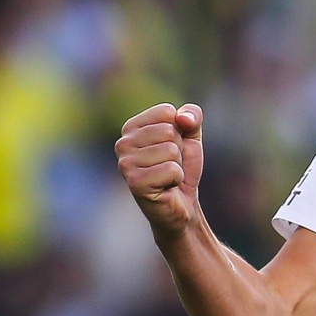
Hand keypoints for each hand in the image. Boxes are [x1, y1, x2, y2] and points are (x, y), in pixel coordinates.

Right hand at [116, 103, 204, 238]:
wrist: (181, 203)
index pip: (166, 112)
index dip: (180, 131)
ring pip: (171, 150)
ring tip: (167, 177)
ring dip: (177, 166)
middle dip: (179, 150)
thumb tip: (183, 118)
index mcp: (131, 127)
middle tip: (170, 165)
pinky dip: (176, 179)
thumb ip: (192, 115)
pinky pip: (171, 169)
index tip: (171, 147)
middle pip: (169, 131)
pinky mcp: (135, 182)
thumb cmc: (181, 167)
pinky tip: (166, 187)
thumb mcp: (191, 136)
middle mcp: (123, 143)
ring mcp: (126, 164)